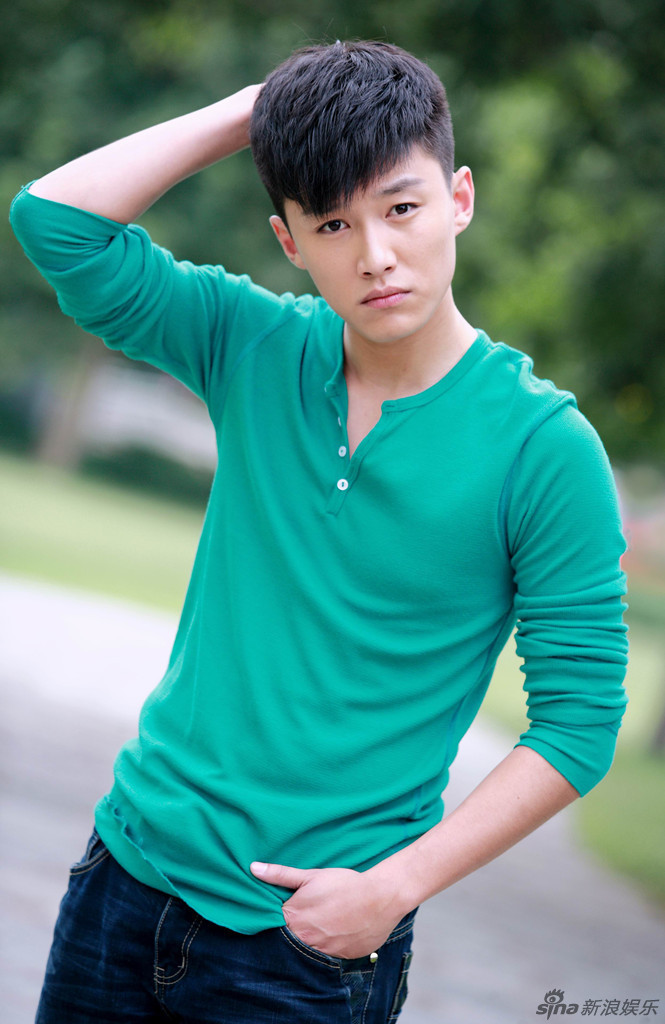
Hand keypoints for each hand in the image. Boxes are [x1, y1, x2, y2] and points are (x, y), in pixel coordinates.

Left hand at [250, 861, 402, 958]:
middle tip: (299, 923)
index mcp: (294, 919)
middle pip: (287, 943)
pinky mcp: (341, 959)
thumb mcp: (311, 876)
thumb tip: (253, 868)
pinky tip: (333, 936)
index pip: (271, 927)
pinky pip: (327, 959)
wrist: (380, 897)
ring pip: (307, 953)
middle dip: (288, 936)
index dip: (271, 923)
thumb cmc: (344, 884)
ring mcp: (324, 953)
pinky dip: (326, 949)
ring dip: (307, 944)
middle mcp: (305, 940)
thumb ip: (280, 874)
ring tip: (316, 930)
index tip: (272, 918)